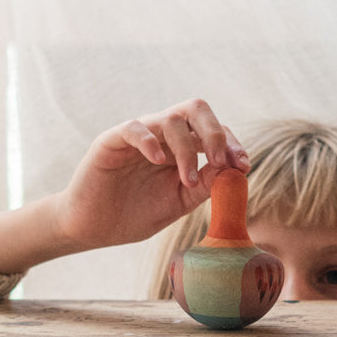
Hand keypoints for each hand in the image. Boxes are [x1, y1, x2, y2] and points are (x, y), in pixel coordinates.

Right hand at [0, 99, 246, 274]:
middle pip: (195, 109)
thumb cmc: (134, 214)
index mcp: (180, 149)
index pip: (212, 131)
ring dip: (187, 150)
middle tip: (220, 161)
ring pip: (170, 119)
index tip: (243, 166)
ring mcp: (138, 135)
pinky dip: (150, 141)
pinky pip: (135, 128)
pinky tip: (158, 160)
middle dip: (215, 133)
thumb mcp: (178, 204)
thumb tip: (234, 172)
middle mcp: (162, 136)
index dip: (231, 144)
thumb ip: (204, 188)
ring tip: (187, 180)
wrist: (94, 228)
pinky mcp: (112, 141)